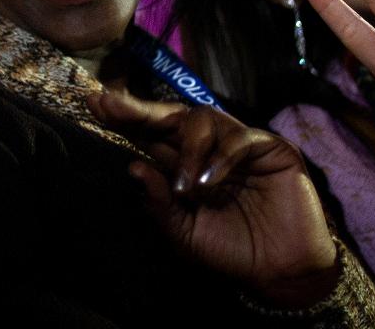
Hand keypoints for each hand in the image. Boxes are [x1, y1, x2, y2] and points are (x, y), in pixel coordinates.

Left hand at [88, 90, 339, 307]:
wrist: (280, 270)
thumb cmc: (232, 250)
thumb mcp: (184, 233)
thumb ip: (160, 203)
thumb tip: (133, 166)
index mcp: (183, 164)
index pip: (149, 134)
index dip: (125, 118)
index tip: (95, 104)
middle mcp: (207, 148)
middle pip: (170, 116)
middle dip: (139, 110)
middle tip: (111, 104)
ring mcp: (238, 143)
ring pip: (204, 119)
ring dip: (187, 148)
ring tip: (186, 185)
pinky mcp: (269, 148)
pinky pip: (240, 139)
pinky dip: (221, 159)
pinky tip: (210, 183)